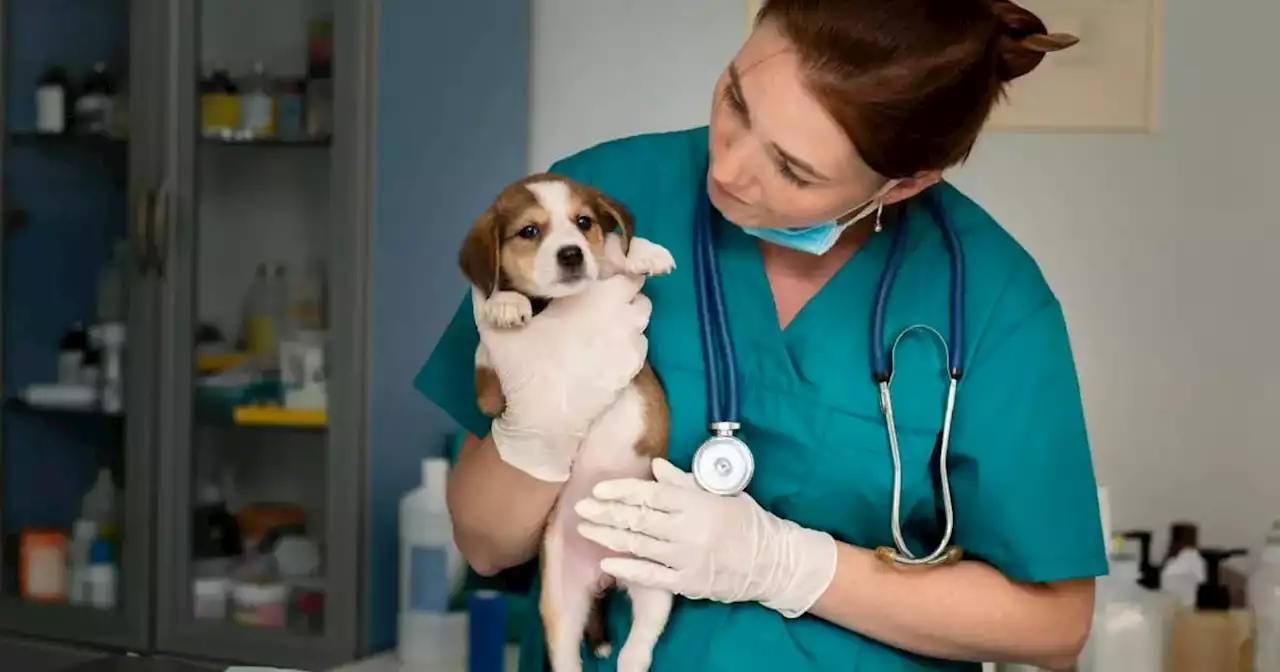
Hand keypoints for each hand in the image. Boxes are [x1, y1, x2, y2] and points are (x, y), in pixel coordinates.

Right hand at [474, 274, 651, 482]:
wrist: (546, 420)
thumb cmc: (524, 368)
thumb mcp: (497, 329)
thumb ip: (490, 301)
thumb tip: (481, 283)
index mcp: (596, 295)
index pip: (622, 268)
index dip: (611, 270)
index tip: (595, 277)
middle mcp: (622, 315)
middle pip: (636, 291)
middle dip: (620, 292)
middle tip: (595, 302)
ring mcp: (632, 343)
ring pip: (641, 318)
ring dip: (626, 317)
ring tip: (600, 327)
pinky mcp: (634, 368)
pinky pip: (639, 344)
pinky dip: (627, 342)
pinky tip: (604, 351)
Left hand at [574, 458, 837, 617]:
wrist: (773, 562)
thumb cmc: (747, 521)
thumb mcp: (721, 493)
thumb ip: (685, 482)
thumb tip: (656, 466)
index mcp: (697, 504)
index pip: (651, 494)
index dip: (622, 491)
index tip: (599, 489)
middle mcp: (689, 530)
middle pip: (639, 519)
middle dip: (606, 512)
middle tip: (581, 507)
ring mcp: (687, 558)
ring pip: (639, 545)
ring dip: (609, 537)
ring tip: (586, 529)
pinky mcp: (688, 582)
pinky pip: (652, 576)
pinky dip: (628, 569)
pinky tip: (607, 563)